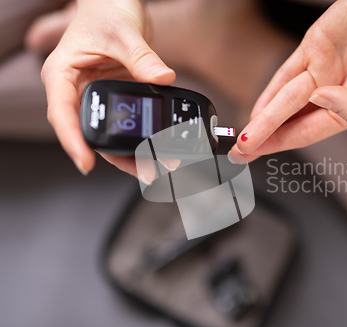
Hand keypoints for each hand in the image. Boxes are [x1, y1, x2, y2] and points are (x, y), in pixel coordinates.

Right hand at [41, 0, 174, 175]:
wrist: (115, 3)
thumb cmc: (106, 9)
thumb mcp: (123, 33)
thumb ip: (142, 58)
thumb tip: (163, 77)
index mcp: (63, 74)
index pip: (62, 113)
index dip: (73, 141)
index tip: (85, 162)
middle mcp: (76, 89)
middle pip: (88, 131)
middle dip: (113, 155)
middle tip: (142, 169)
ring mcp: (96, 96)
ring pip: (107, 133)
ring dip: (129, 152)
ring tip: (154, 166)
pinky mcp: (114, 97)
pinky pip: (124, 123)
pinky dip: (138, 138)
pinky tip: (155, 149)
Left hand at [229, 0, 346, 161]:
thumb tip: (320, 101)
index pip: (308, 133)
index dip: (282, 145)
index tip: (257, 157)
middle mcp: (331, 90)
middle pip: (290, 120)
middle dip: (264, 138)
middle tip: (240, 154)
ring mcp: (320, 68)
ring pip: (284, 99)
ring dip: (263, 118)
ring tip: (244, 137)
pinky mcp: (313, 45)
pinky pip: (285, 72)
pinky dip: (269, 90)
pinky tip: (256, 108)